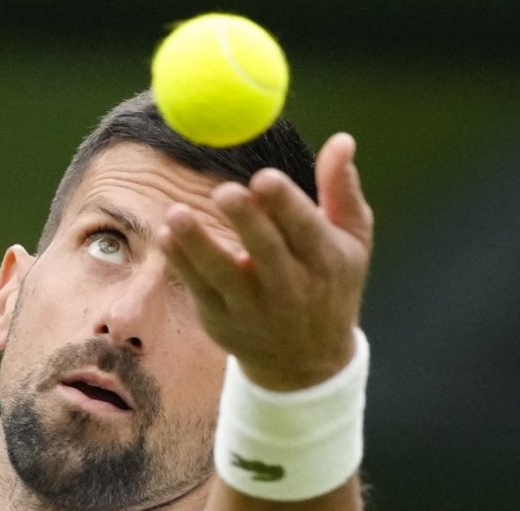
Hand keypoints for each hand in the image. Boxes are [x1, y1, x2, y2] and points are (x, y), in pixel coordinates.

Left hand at [159, 133, 372, 390]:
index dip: (286, 204)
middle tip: (225, 191)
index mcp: (326, 262)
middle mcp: (291, 289)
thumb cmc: (330, 283)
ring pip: (222, 274)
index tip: (265, 177)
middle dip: (246, 222)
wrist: (306, 362)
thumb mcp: (351, 240)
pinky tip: (168, 235)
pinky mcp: (222, 321)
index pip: (306, 230)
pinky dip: (181, 262)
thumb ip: (341, 189)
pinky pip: (198, 288)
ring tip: (177, 213)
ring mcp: (253, 309)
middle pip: (266, 252)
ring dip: (199, 243)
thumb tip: (342, 139)